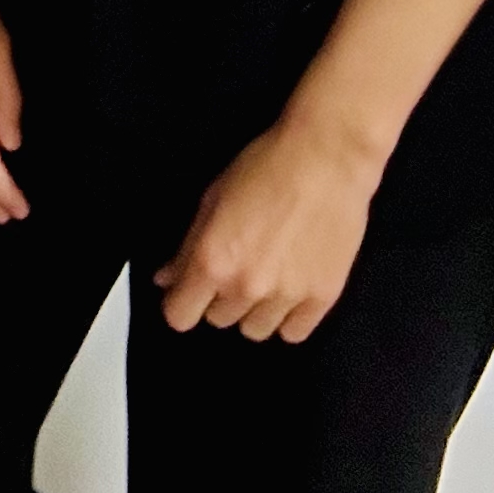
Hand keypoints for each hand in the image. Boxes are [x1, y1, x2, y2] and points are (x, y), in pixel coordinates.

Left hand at [154, 110, 383, 341]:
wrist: (327, 158)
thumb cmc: (266, 167)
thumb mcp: (212, 199)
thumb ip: (187, 247)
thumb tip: (166, 278)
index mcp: (212, 260)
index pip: (179, 315)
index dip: (180, 302)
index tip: (188, 290)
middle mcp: (246, 286)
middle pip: (217, 320)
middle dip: (219, 297)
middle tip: (235, 266)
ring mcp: (286, 296)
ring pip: (255, 330)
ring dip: (253, 309)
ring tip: (265, 276)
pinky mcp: (322, 298)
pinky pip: (294, 333)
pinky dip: (287, 318)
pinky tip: (289, 290)